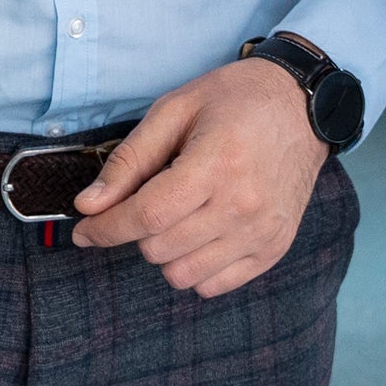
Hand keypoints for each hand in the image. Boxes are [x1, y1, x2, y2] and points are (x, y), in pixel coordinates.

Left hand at [67, 56, 329, 295]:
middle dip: (136, 230)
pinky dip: (194, 267)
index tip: (83, 231)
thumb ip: (129, 160)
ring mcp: (262, 233)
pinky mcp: (274, 249)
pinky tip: (197, 234)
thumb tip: (88, 205)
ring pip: (183, 274)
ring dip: (164, 251)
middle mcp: (242, 206)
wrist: (302, 107)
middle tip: (146, 199)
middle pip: (159, 248)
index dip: (105, 229)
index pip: (146, 216)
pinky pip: (215, 285)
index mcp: (215, 165)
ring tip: (176, 215)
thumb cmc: (234, 100)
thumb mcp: (174, 110)